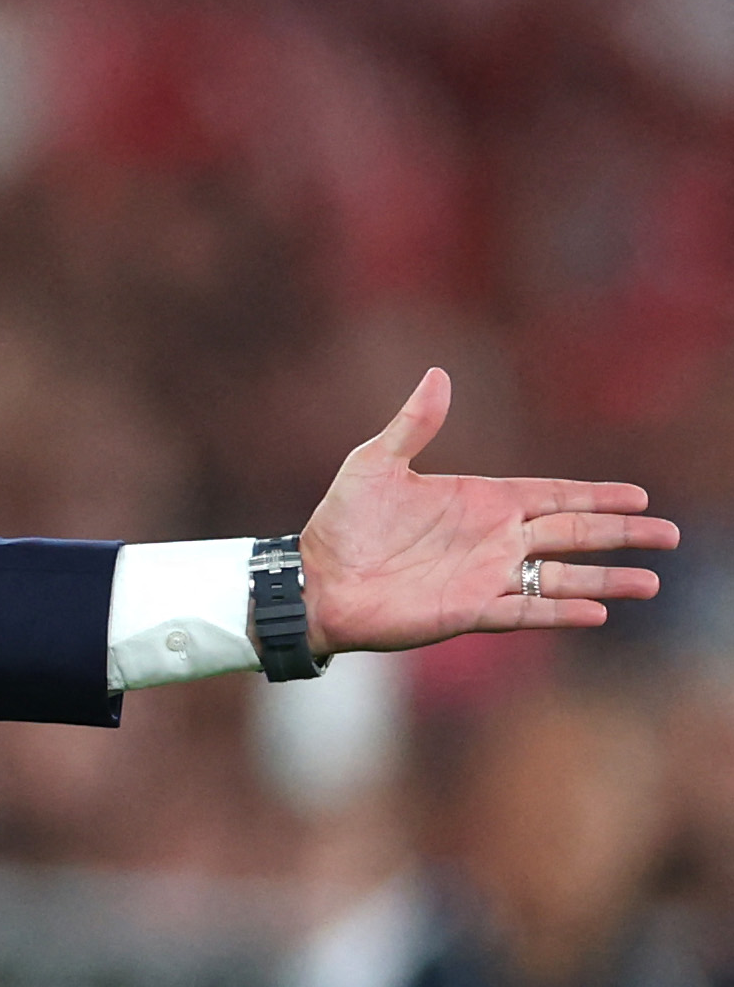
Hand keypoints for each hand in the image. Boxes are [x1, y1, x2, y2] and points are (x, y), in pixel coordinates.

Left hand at [299, 369, 677, 653]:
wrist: (316, 579)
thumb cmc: (341, 523)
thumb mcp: (375, 463)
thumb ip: (414, 424)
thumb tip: (439, 374)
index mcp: (482, 500)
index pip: (555, 496)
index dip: (597, 496)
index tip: (639, 496)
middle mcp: (494, 539)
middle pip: (574, 534)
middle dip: (622, 533)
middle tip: (670, 534)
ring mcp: (487, 577)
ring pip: (561, 576)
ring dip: (606, 579)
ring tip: (651, 582)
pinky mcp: (470, 612)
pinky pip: (527, 611)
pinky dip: (560, 610)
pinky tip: (596, 612)